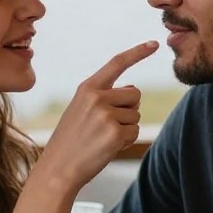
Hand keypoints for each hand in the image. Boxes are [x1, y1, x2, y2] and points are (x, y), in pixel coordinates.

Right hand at [37, 40, 158, 193]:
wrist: (57, 168)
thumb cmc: (71, 140)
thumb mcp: (81, 109)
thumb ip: (104, 96)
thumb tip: (133, 90)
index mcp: (87, 88)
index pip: (117, 63)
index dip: (137, 52)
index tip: (154, 44)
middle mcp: (97, 97)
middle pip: (135, 94)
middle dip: (128, 109)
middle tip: (105, 125)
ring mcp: (106, 115)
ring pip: (136, 115)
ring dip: (126, 128)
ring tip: (102, 138)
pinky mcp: (115, 134)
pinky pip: (135, 132)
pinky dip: (126, 141)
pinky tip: (106, 147)